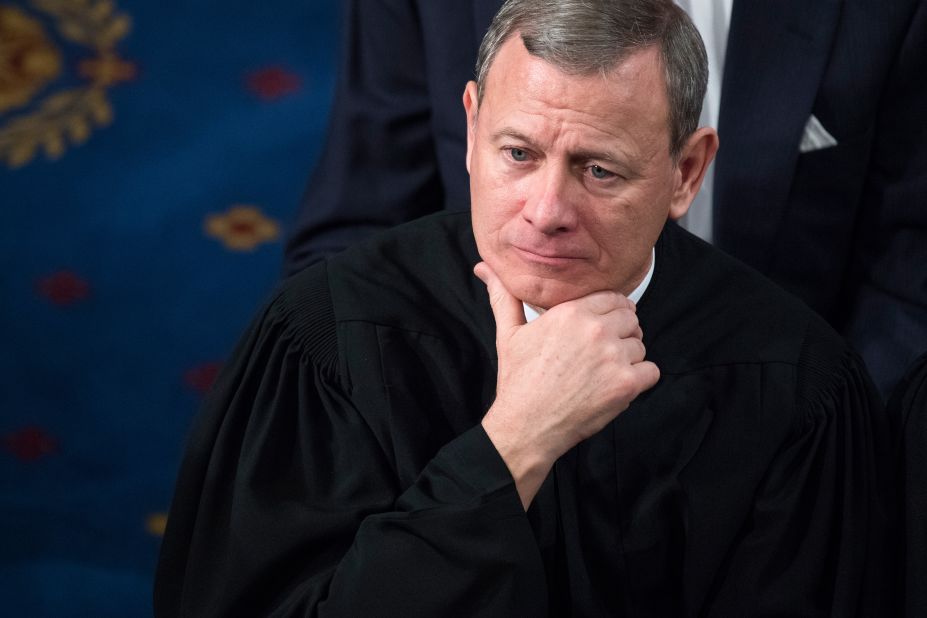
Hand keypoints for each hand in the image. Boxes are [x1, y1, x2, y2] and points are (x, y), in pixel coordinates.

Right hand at [474, 262, 659, 508]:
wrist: (526, 426)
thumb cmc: (518, 381)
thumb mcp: (508, 333)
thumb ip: (504, 296)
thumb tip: (483, 268)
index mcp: (571, 312)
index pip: (613, 298)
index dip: (610, 312)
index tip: (601, 328)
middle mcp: (595, 330)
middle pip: (631, 318)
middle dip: (621, 333)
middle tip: (601, 353)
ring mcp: (613, 357)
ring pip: (640, 345)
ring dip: (628, 358)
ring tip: (602, 372)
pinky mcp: (626, 384)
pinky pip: (651, 371)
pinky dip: (639, 380)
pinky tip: (615, 386)